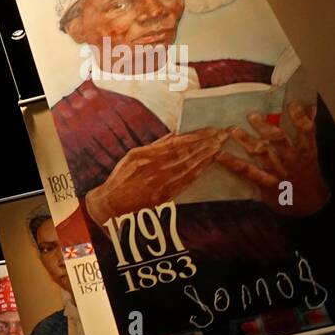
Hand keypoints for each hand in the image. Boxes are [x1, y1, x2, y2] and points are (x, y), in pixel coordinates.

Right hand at [84, 129, 229, 225]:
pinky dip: (197, 173)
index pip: (176, 143)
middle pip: (185, 154)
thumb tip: (174, 134)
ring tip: (219, 147)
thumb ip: (154, 146)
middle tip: (223, 136)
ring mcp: (159, 183)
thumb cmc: (120, 179)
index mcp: (145, 156)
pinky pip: (184, 182)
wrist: (111, 204)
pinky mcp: (163, 196)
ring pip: (188, 167)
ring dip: (205, 157)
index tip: (211, 130)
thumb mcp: (132, 156)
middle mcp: (153, 169)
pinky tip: (207, 166)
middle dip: (206, 144)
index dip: (196, 136)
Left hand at [216, 102, 327, 215]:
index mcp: (306, 150)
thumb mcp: (311, 152)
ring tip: (232, 130)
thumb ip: (306, 130)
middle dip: (266, 127)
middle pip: (280, 141)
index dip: (300, 117)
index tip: (292, 104)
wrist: (309, 205)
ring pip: (262, 154)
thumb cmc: (307, 173)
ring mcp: (278, 172)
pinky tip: (219, 155)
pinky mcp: (265, 183)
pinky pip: (247, 172)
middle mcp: (292, 160)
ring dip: (246, 141)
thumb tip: (309, 105)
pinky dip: (232, 163)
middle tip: (251, 115)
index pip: (306, 131)